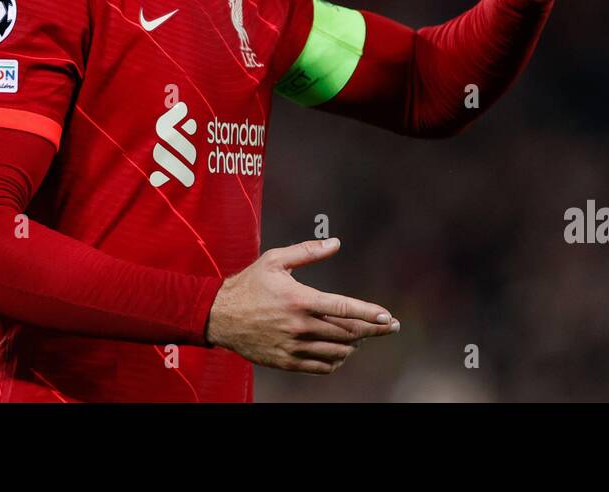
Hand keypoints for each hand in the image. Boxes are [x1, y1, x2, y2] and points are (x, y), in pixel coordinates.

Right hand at [204, 237, 399, 374]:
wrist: (218, 316)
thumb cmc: (249, 284)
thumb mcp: (276, 260)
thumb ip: (308, 252)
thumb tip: (336, 243)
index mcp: (300, 299)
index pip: (345, 309)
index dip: (370, 314)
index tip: (388, 317)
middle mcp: (300, 325)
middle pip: (348, 333)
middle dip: (374, 330)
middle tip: (390, 327)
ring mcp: (294, 346)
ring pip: (338, 351)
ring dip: (355, 344)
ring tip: (362, 336)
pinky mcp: (286, 361)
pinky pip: (321, 366)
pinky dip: (337, 360)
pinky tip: (341, 352)